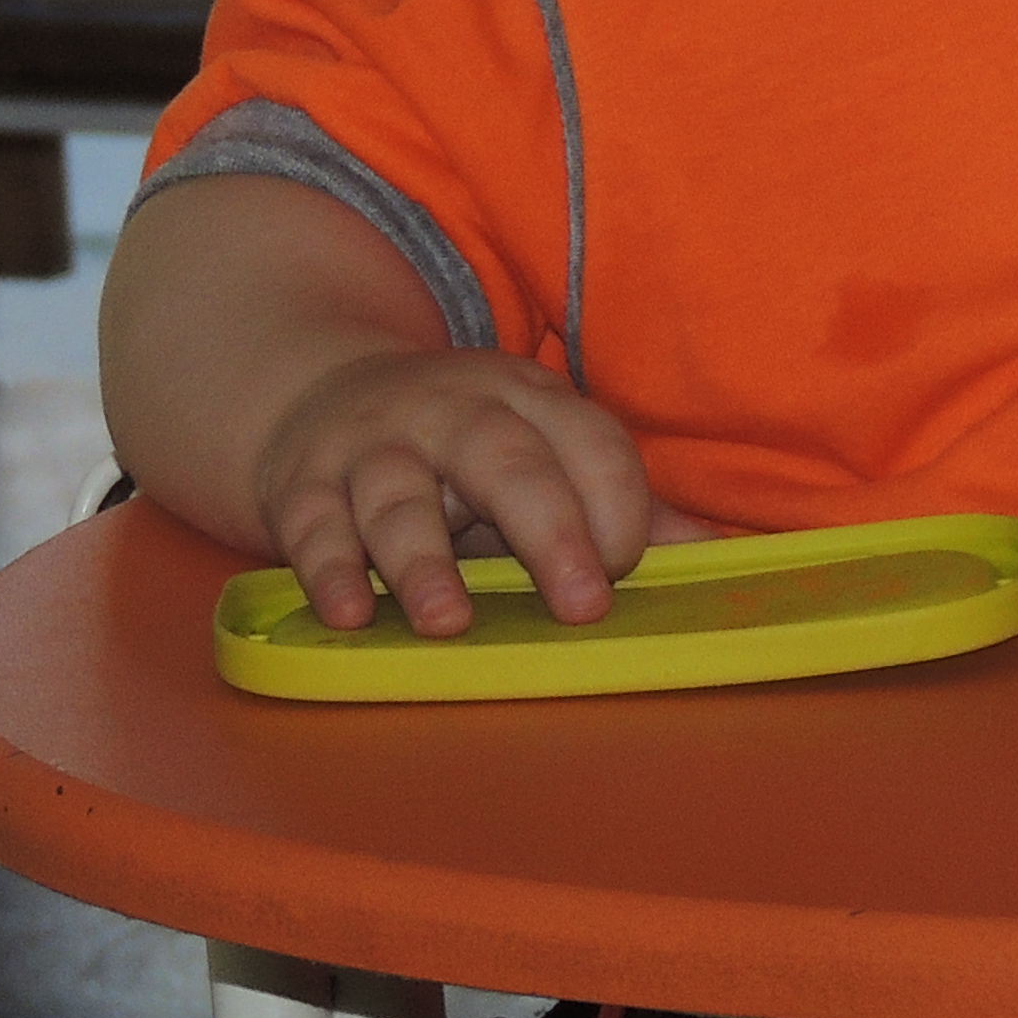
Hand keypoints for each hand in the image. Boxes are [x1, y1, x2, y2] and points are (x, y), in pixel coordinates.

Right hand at [253, 348, 665, 635]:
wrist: (318, 395)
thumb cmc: (459, 450)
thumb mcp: (539, 451)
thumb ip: (617, 502)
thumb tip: (713, 555)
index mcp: (526, 398)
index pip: (588, 440)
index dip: (616, 504)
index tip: (625, 568)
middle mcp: (450, 412)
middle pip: (504, 459)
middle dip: (547, 528)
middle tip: (580, 603)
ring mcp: (372, 446)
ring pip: (398, 495)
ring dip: (421, 561)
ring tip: (447, 621)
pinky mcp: (304, 485)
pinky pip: (313, 526)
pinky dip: (328, 570)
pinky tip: (349, 614)